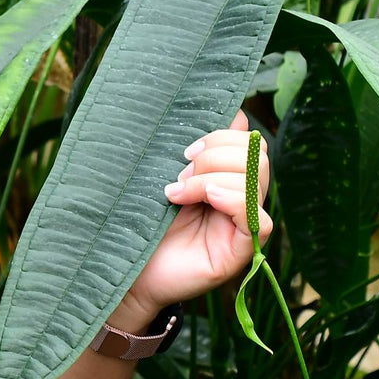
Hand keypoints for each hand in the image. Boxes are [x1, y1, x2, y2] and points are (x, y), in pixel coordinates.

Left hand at [125, 110, 272, 317]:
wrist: (120, 264)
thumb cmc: (139, 221)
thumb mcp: (165, 176)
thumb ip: (195, 150)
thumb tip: (233, 113)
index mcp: (227, 178)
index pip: (248, 141)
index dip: (221, 135)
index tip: (183, 151)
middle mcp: (241, 199)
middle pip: (257, 155)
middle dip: (215, 153)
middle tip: (179, 172)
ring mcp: (243, 226)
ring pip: (256, 179)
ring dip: (211, 176)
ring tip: (177, 192)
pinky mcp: (241, 251)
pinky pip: (257, 218)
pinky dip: (230, 199)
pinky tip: (201, 200)